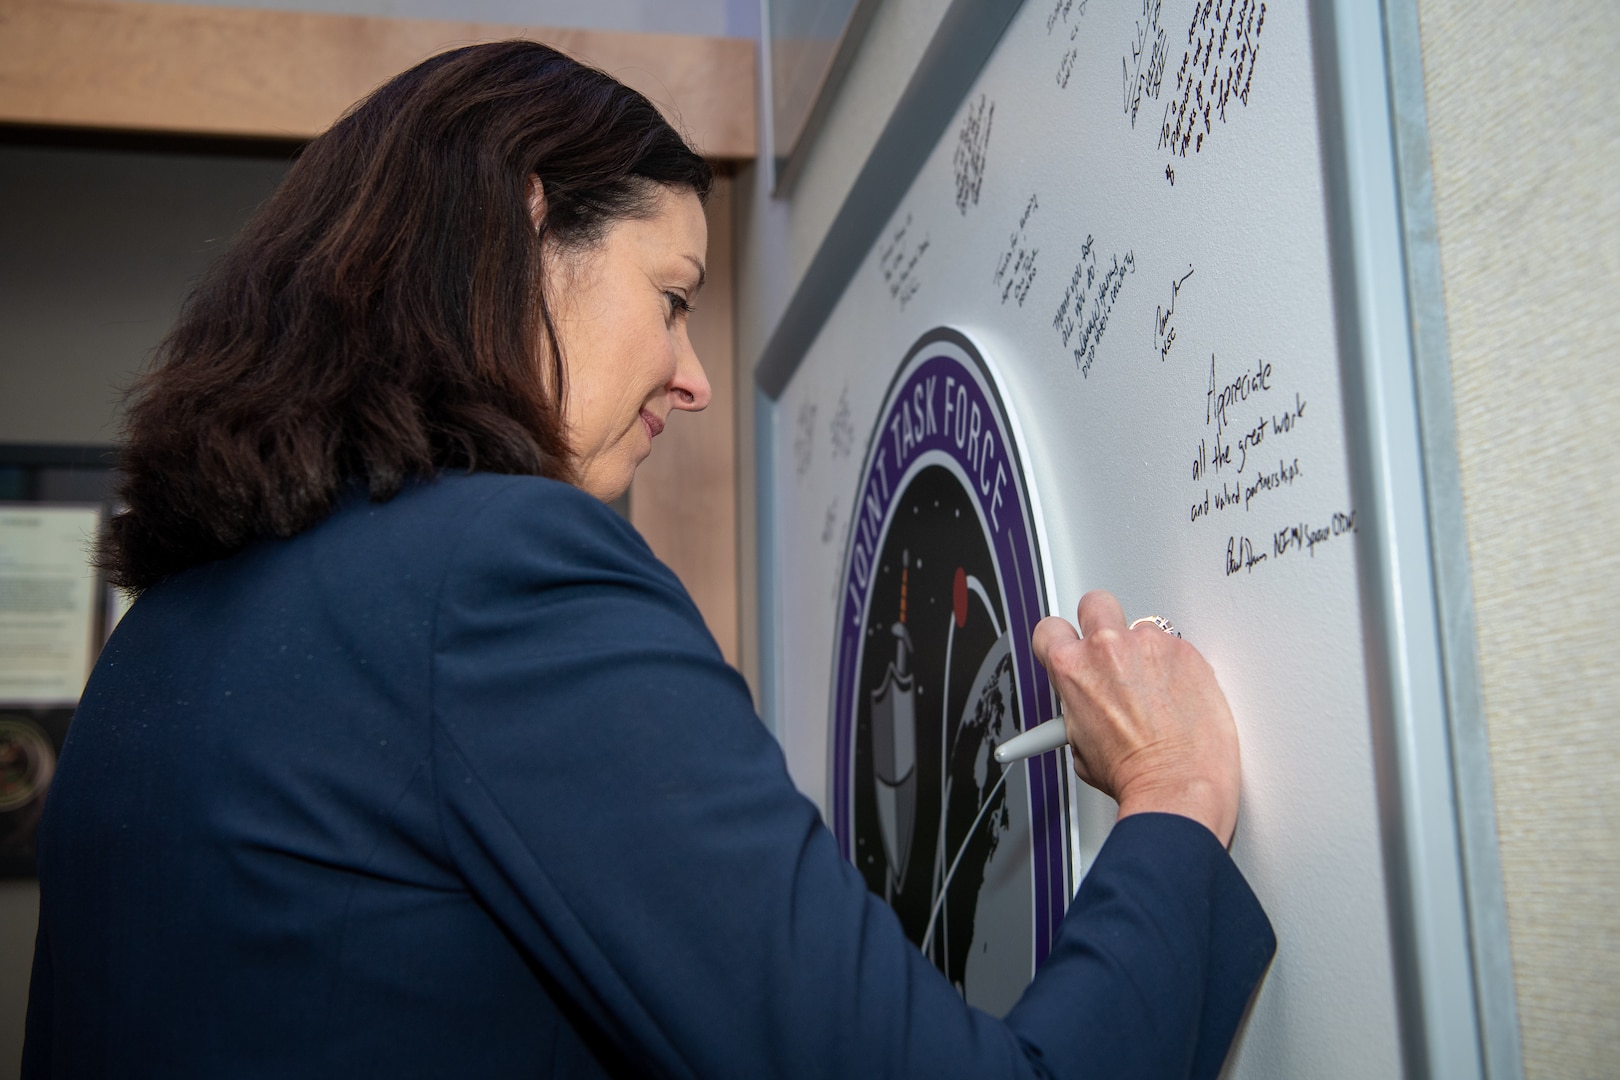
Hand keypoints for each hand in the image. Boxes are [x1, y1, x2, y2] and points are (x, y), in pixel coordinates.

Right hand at [1031, 590, 1240, 845]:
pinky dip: (1179, 668)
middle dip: (1101, 621)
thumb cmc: (1133, 775)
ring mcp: (1150, 645)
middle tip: (1113, 650)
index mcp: (1072, 667)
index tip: (1072, 649)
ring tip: (1157, 691)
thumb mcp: (1080, 745)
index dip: (1062, 640)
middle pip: (1095, 603)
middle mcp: (1107, 647)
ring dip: (1147, 653)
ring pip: (1143, 629)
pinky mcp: (1187, 652)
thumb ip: (1078, 710)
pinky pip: (1178, 648)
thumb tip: (1086, 706)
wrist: (1178, 786)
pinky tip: (1181, 699)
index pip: (1050, 629)